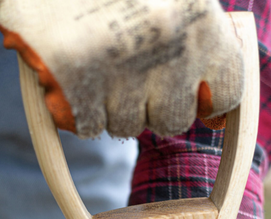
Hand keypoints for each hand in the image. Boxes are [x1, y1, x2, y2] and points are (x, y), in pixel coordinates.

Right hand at [0, 0, 242, 137]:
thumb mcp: (170, 1)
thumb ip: (197, 50)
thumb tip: (216, 118)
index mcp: (199, 17)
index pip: (226, 91)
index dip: (208, 102)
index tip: (195, 101)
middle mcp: (168, 44)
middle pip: (172, 120)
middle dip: (151, 107)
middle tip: (129, 74)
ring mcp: (120, 67)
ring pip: (127, 126)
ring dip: (111, 107)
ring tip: (95, 64)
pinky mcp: (75, 84)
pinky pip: (88, 126)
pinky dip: (78, 109)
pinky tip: (70, 75)